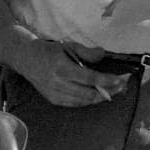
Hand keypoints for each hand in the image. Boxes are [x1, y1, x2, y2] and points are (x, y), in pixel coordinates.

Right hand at [15, 39, 129, 107]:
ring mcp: (55, 95)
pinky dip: (89, 101)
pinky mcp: (53, 100)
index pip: (89, 79)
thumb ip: (87, 52)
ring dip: (101, 97)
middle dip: (109, 91)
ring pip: (83, 101)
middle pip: (88, 94)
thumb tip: (104, 54)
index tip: (121, 80)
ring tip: (115, 90)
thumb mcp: (69, 45)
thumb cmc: (50, 51)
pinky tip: (99, 95)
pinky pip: (75, 104)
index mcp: (62, 69)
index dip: (107, 81)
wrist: (26, 59)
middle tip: (123, 86)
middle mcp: (58, 84)